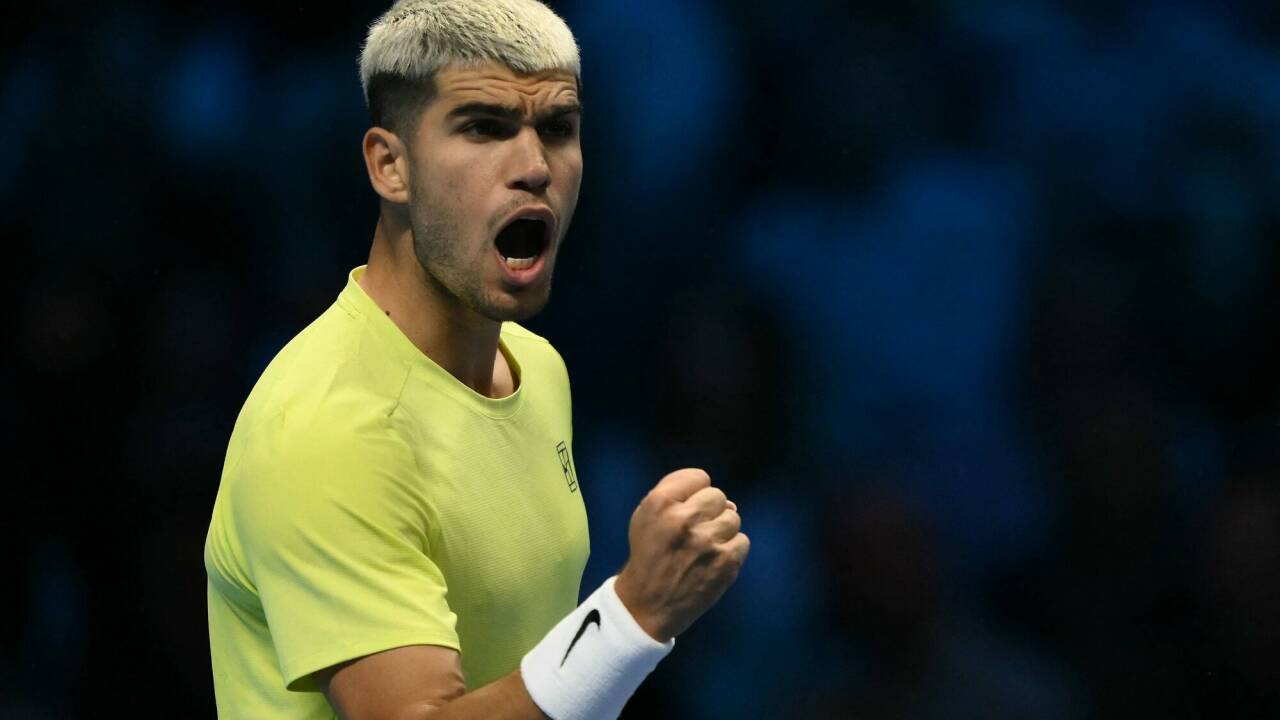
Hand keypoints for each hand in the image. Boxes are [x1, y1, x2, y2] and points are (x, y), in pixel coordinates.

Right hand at [613, 468, 749, 641]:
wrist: (648, 605)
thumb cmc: (649, 555)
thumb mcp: (646, 516)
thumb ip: (677, 494)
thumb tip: (726, 501)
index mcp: (660, 503)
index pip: (699, 477)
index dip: (694, 494)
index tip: (687, 511)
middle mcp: (683, 519)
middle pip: (718, 496)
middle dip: (709, 512)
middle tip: (694, 533)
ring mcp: (707, 542)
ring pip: (733, 518)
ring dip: (722, 531)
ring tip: (703, 548)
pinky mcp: (725, 563)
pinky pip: (742, 541)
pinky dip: (731, 551)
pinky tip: (713, 562)